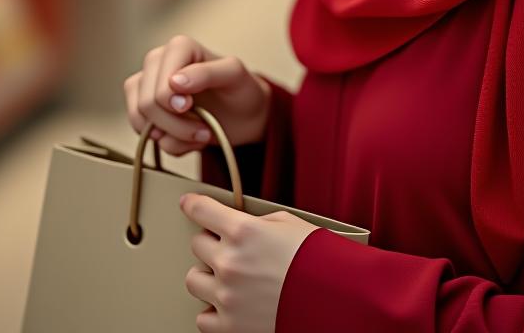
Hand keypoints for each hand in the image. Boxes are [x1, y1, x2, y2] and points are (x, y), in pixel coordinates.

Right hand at [123, 35, 272, 156]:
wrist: (243, 114)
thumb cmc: (240, 89)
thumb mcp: (234, 76)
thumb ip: (207, 73)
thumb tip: (174, 81)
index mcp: (179, 47)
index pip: (160, 83)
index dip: (171, 101)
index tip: (192, 107)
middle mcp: (158, 62)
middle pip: (147, 104)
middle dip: (177, 125)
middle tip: (204, 129)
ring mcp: (147, 86)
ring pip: (140, 121)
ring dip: (174, 137)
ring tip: (201, 133)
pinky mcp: (144, 109)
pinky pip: (143, 136)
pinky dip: (170, 144)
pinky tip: (190, 138)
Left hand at [181, 192, 319, 332]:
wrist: (334, 299)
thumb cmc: (315, 258)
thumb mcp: (288, 224)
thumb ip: (257, 222)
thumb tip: (240, 224)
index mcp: (243, 231)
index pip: (201, 211)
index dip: (192, 204)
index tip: (189, 203)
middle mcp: (230, 262)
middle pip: (197, 245)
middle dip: (212, 242)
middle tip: (230, 247)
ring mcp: (227, 296)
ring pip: (193, 279)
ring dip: (208, 275)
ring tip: (228, 276)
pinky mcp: (230, 327)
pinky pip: (202, 317)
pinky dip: (213, 310)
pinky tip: (229, 303)